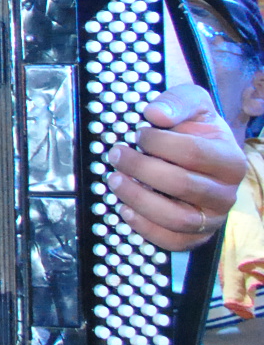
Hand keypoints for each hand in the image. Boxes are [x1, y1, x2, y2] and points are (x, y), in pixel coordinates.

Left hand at [111, 84, 244, 250]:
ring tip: (114, 181)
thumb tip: (155, 114)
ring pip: (177, 218)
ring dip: (138, 199)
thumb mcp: (193, 103)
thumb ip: (178, 102)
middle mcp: (226, 193)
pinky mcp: (196, 236)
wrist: (200, 151)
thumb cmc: (194, 128)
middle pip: (181, 185)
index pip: (192, 153)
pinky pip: (172, 241)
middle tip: (115, 155)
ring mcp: (212, 218)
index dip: (158, 142)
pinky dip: (145, 228)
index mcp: (230, 160)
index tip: (137, 134)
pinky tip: (124, 209)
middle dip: (141, 169)